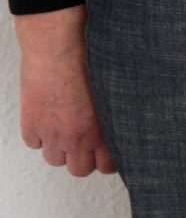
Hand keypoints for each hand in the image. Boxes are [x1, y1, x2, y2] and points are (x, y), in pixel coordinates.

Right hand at [15, 7, 114, 177]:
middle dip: (84, 159)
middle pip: (79, 169)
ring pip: (55, 160)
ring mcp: (51, 133)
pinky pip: (33, 143)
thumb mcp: (114, 91)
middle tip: (86, 145)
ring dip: (60, 149)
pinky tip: (48, 120)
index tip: (107, 154)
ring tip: (66, 130)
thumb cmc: (90, 61)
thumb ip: (116, 115)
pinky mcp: (31, 124)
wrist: (58, 48)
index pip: (107, 166)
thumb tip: (123, 126)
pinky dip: (39, 135)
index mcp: (102, 130)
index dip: (107, 161)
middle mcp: (76, 138)